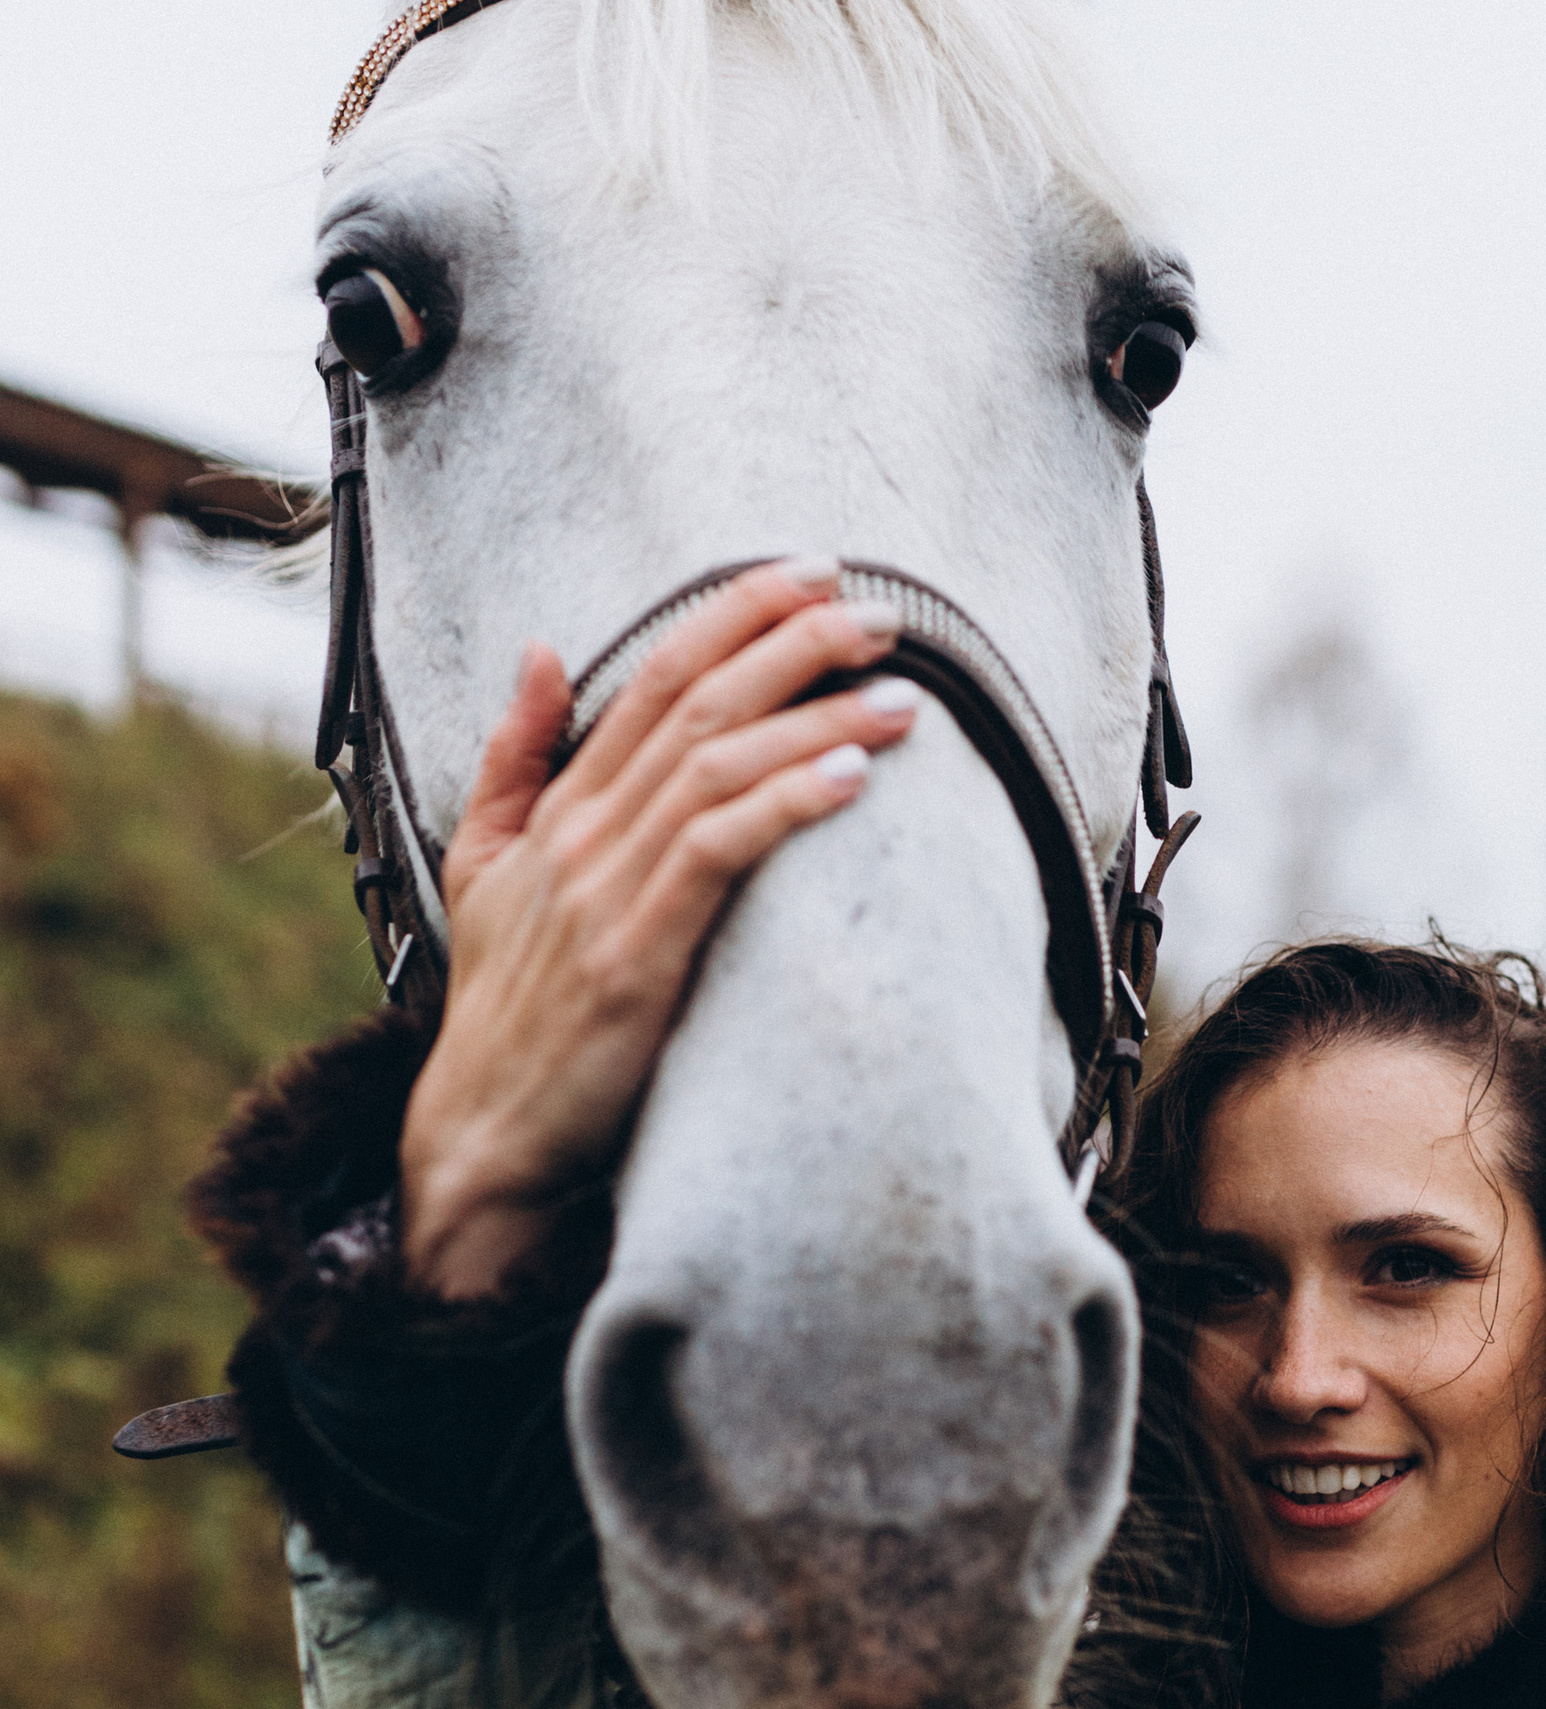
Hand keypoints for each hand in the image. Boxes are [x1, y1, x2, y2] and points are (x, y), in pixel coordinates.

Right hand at [399, 564, 922, 1297]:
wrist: (483, 1132)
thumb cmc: (505, 1009)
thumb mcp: (484, 868)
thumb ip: (516, 759)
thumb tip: (544, 649)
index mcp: (562, 808)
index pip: (657, 676)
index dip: (736, 614)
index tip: (814, 576)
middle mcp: (583, 833)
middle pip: (698, 703)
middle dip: (793, 644)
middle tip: (878, 612)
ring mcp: (606, 891)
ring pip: (718, 767)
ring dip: (815, 720)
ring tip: (898, 691)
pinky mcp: (635, 955)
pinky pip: (716, 852)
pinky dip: (783, 804)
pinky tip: (850, 778)